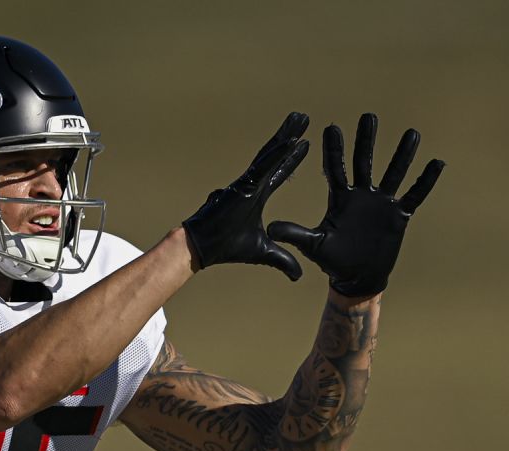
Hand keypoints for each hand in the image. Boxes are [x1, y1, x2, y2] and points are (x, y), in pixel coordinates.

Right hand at [182, 112, 310, 279]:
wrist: (204, 248)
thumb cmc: (227, 247)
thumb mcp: (264, 253)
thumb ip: (283, 259)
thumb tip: (299, 275)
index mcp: (257, 196)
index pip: (279, 173)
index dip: (291, 159)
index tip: (305, 144)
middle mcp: (253, 184)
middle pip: (275, 155)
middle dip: (290, 137)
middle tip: (303, 118)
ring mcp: (248, 182)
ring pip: (270, 154)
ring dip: (286, 136)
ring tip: (300, 118)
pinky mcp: (243, 185)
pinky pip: (265, 166)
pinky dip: (278, 154)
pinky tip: (292, 140)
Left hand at [267, 113, 444, 296]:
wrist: (357, 277)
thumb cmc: (333, 260)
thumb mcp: (314, 245)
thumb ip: (295, 234)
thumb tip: (270, 229)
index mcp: (340, 198)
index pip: (336, 168)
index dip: (334, 150)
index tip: (331, 127)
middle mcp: (362, 194)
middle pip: (365, 161)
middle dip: (366, 140)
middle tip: (368, 116)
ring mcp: (382, 203)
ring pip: (393, 173)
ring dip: (402, 154)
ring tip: (411, 133)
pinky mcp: (398, 215)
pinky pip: (414, 195)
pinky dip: (425, 181)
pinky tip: (437, 163)